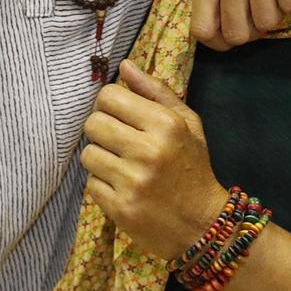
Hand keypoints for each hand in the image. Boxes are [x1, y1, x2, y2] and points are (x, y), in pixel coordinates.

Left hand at [80, 62, 227, 260]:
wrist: (203, 226)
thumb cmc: (193, 169)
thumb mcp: (186, 124)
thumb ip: (155, 91)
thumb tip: (124, 65)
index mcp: (165, 124)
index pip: (109, 96)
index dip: (109, 104)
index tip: (119, 116)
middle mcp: (148, 150)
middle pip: (93, 123)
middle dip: (102, 131)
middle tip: (118, 142)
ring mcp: (132, 181)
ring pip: (88, 153)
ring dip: (100, 159)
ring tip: (121, 167)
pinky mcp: (120, 208)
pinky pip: (90, 184)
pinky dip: (102, 186)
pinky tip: (122, 188)